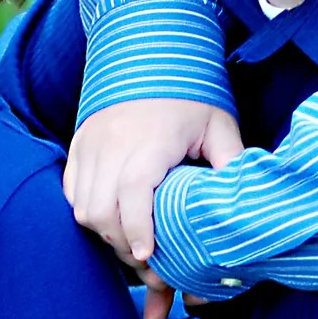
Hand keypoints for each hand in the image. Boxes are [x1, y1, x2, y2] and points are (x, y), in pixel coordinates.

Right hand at [65, 98, 241, 269]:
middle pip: (101, 209)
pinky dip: (89, 212)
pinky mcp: (77, 147)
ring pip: (82, 206)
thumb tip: (246, 201)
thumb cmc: (187, 95)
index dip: (137, 229)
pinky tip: (112, 222)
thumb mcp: (218, 125)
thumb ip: (231, 162)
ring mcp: (89, 145)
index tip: (148, 255)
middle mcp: (111, 143)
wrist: (148, 54)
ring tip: (132, 246)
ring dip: (105, 233)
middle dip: (122, 244)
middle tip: (148, 263)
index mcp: (149, 139)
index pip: (132, 192)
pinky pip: (72, 192)